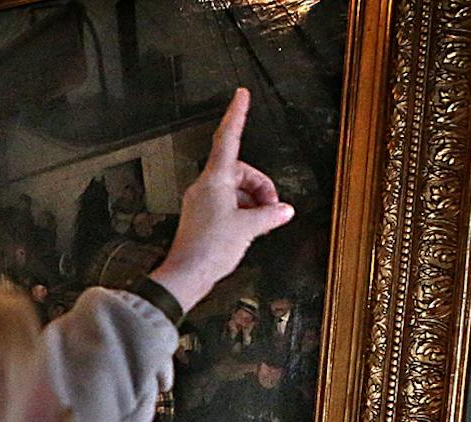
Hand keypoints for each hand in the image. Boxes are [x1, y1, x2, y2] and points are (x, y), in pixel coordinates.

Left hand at [149, 88, 294, 312]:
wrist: (186, 276)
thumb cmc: (209, 250)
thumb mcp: (248, 229)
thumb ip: (270, 215)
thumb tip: (284, 210)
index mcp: (214, 180)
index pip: (228, 138)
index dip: (236, 115)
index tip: (241, 95)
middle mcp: (205, 187)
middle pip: (241, 171)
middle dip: (260, 186)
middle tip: (272, 208)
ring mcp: (202, 202)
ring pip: (236, 190)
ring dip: (253, 202)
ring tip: (260, 223)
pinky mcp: (202, 217)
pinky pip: (228, 205)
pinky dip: (243, 212)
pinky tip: (250, 229)